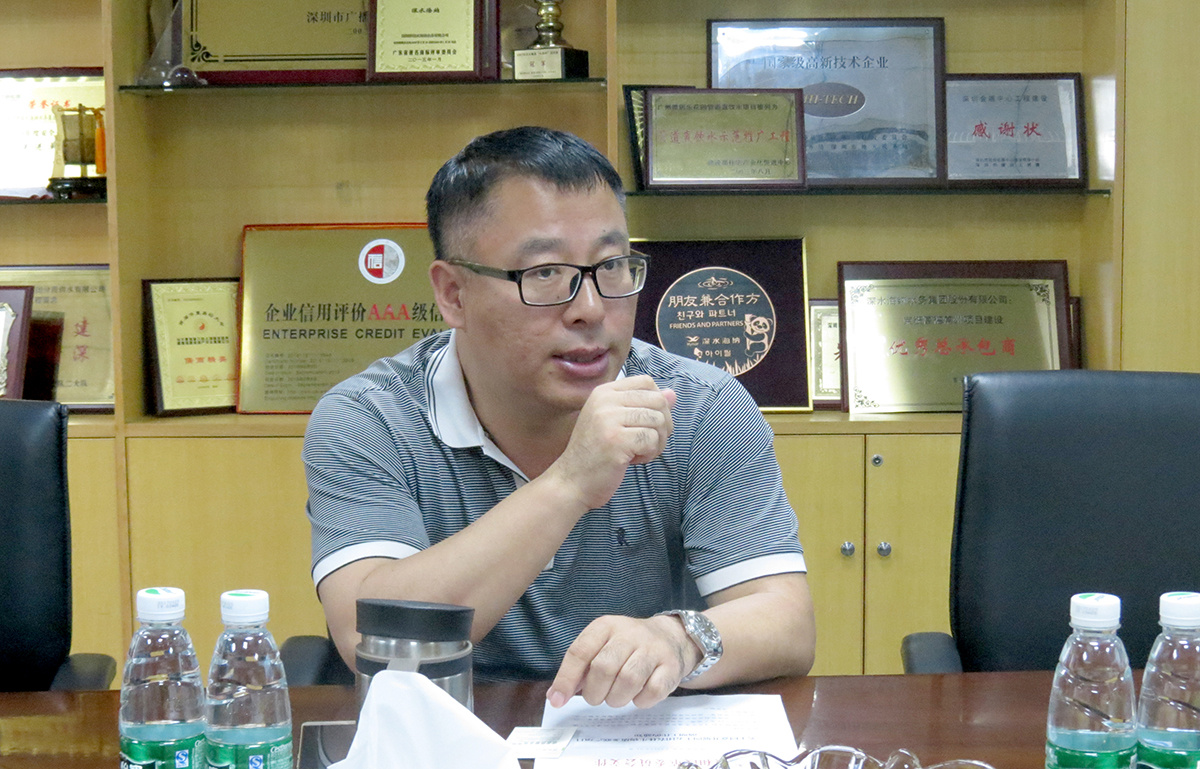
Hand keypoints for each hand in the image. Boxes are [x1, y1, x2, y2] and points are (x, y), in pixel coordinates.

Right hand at [544, 376, 675, 510]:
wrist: (572, 481)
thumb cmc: (596, 453)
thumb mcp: (616, 423)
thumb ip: (643, 406)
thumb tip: (672, 394)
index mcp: (604, 392)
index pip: (646, 382)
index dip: (657, 402)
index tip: (647, 423)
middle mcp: (605, 400)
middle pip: (657, 400)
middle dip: (663, 425)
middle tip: (648, 442)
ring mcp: (609, 419)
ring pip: (658, 421)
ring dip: (656, 442)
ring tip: (638, 452)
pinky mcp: (616, 440)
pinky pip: (652, 440)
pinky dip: (649, 454)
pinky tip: (632, 460)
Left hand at [546, 614, 699, 709]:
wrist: (670, 638)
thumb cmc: (627, 647)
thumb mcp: (601, 646)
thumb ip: (579, 669)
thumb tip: (556, 696)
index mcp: (606, 626)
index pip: (580, 651)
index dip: (566, 678)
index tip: (557, 700)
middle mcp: (629, 633)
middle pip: (603, 668)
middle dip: (594, 692)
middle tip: (597, 697)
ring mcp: (653, 649)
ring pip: (628, 681)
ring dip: (616, 699)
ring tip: (615, 697)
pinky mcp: (671, 666)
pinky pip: (652, 691)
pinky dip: (640, 701)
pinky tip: (637, 696)